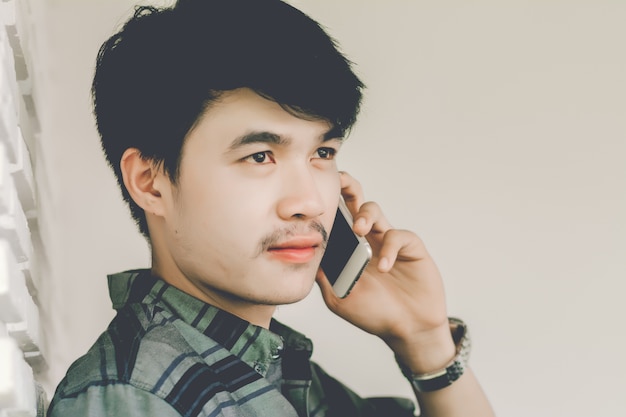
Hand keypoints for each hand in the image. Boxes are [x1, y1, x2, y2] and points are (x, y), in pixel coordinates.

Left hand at [316, 172, 455, 372]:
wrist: (407, 329)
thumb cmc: (375, 313)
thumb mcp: (339, 298)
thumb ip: (323, 278)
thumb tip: (304, 258)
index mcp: (349, 247)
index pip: (336, 217)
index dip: (328, 202)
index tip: (314, 194)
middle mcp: (368, 238)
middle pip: (356, 202)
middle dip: (347, 187)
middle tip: (339, 183)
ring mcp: (388, 241)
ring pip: (375, 211)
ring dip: (364, 216)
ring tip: (359, 230)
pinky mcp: (410, 247)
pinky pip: (398, 236)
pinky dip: (389, 248)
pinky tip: (384, 266)